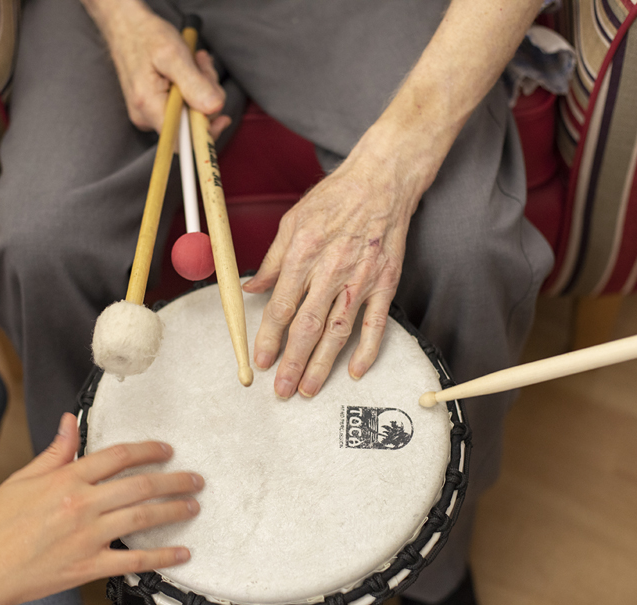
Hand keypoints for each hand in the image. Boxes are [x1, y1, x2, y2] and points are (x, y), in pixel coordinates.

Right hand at [0, 414, 202, 604]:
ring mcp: (87, 537)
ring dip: (174, 510)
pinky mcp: (88, 567)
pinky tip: (181, 553)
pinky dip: (162, 558)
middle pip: (139, 485)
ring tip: (193, 506)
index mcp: (65, 479)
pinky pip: (134, 562)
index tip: (166, 449)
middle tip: (195, 478)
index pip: (117, 456)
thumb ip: (54, 452)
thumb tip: (69, 421)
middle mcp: (81, 504)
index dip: (148, 450)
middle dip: (174, 479)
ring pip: (142, 518)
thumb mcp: (21, 480)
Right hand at [83, 0, 229, 136]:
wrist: (125, 27)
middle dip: (206, 98)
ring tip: (196, 62)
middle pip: (189, 126)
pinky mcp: (155, 107)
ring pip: (189, 113)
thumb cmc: (146, 36)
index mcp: (149, 106)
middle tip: (204, 67)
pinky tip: (190, 68)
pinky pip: (183, 106)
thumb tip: (214, 108)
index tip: (221, 116)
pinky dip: (193, 88)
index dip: (205, 133)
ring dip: (202, 88)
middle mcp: (146, 117)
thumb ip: (194, 83)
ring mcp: (150, 113)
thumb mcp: (173, 54)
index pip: (181, 141)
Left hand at [242, 147, 415, 398]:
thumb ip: (273, 261)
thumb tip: (251, 288)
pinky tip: (355, 371)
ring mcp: (361, 279)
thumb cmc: (335, 199)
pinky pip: (376, 323)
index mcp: (303, 254)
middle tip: (281, 390)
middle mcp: (331, 270)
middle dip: (292, 362)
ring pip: (338, 331)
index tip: (259, 361)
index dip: (268, 338)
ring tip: (309, 388)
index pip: (281, 306)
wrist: (381, 182)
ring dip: (323, 364)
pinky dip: (367, 350)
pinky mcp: (385, 283)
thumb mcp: (293, 222)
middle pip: (307, 327)